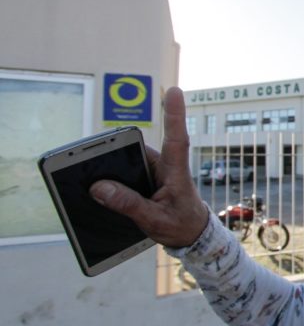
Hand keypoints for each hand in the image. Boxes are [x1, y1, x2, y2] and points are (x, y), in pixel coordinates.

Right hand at [90, 87, 208, 246]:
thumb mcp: (155, 219)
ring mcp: (155, 169)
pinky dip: (114, 176)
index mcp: (176, 171)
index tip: (174, 92)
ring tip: (96, 182)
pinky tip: (101, 187)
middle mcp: (166, 164)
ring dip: (112, 167)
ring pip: (127, 159)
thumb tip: (100, 188)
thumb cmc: (181, 224)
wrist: (190, 233)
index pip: (177, 139)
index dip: (174, 115)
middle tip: (93, 156)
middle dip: (115, 149)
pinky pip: (125, 169)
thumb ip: (129, 204)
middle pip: (136, 147)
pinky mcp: (146, 175)